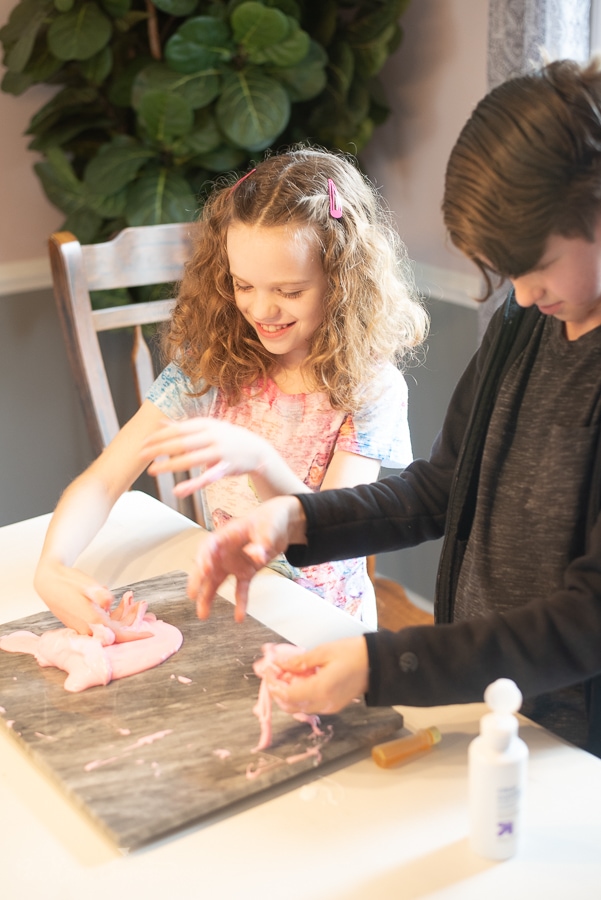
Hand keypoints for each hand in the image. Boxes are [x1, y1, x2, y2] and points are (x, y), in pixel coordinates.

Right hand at [34, 560, 150, 641]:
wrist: (48, 582)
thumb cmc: (68, 582)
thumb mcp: (86, 584)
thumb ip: (99, 594)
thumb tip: (109, 601)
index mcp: (92, 621)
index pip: (118, 635)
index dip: (135, 636)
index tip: (150, 634)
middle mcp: (88, 629)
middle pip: (117, 632)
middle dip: (132, 621)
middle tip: (142, 605)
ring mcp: (84, 627)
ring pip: (110, 627)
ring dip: (124, 616)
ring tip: (132, 599)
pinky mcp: (82, 623)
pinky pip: (102, 624)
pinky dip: (114, 615)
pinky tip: (121, 601)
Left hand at [141, 417, 270, 496]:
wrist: (257, 450)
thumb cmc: (228, 438)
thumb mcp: (208, 428)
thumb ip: (184, 427)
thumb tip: (160, 423)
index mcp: (207, 424)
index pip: (178, 429)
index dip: (159, 436)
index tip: (143, 442)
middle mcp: (213, 436)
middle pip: (181, 442)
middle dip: (159, 449)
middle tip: (141, 455)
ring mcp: (220, 452)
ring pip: (190, 460)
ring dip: (169, 466)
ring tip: (152, 470)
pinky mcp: (226, 468)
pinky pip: (206, 478)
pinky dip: (192, 485)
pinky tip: (177, 491)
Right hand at [187, 495, 305, 621]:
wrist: (283, 524)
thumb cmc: (271, 520)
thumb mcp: (268, 528)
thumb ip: (262, 542)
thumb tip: (255, 555)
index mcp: (227, 535)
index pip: (209, 546)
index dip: (203, 558)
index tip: (202, 569)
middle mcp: (226, 551)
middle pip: (207, 566)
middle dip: (198, 581)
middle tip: (192, 595)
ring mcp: (234, 563)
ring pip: (217, 582)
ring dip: (209, 597)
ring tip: (203, 614)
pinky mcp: (245, 572)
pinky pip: (240, 589)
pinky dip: (240, 602)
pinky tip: (239, 617)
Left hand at [262, 637, 369, 714]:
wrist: (379, 663)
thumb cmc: (354, 653)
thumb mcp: (323, 652)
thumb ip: (299, 661)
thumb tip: (278, 663)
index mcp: (320, 690)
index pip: (286, 695)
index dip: (273, 684)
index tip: (268, 669)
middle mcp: (324, 704)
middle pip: (290, 705)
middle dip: (277, 689)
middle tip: (273, 670)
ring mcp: (330, 707)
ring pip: (299, 707)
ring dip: (287, 692)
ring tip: (285, 672)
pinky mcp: (334, 705)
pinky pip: (310, 704)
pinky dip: (299, 694)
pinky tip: (299, 678)